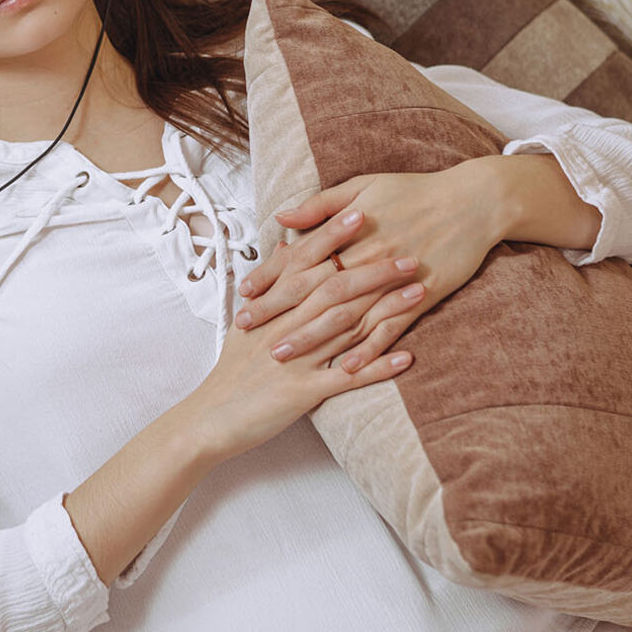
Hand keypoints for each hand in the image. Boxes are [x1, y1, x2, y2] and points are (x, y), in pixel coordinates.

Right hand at [184, 212, 424, 461]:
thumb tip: (287, 245)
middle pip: (334, 289)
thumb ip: (269, 283)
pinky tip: (407, 356)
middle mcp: (284, 327)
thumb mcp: (245, 320)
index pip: (305, 261)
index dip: (332, 237)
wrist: (211, 418)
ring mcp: (296, 358)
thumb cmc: (232, 370)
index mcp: (270, 307)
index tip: (362, 213)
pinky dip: (378, 366)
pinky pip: (348, 377)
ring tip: (420, 293)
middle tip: (410, 253)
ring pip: (347, 327)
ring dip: (387, 310)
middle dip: (374, 269)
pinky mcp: (304, 392)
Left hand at [236, 163, 507, 373]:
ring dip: (313, 337)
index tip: (243, 294)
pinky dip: (368, 349)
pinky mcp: (422, 298)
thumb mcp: (364, 187)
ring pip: (347, 315)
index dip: (270, 277)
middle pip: (315, 291)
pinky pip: (390, 328)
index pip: (300, 258)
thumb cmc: (415, 191)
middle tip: (248, 333)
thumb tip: (282, 220)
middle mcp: (367, 257)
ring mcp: (394, 281)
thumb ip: (321, 206)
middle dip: (279, 313)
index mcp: (350, 231)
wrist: (475, 202)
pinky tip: (345, 369)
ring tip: (282, 356)